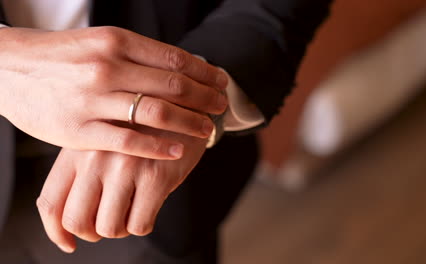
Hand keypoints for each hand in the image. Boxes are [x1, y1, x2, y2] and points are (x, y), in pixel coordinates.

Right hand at [0, 26, 226, 158]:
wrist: (8, 68)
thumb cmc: (61, 56)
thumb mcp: (99, 42)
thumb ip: (137, 54)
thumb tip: (178, 67)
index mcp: (116, 42)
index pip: (174, 59)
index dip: (204, 72)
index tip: (220, 81)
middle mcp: (108, 67)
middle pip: (173, 85)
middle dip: (205, 97)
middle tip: (222, 106)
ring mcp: (93, 100)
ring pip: (156, 113)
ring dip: (189, 122)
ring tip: (207, 130)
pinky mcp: (79, 130)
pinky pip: (128, 141)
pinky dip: (158, 147)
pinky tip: (177, 151)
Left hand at [36, 126, 206, 252]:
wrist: (181, 105)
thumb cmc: (140, 128)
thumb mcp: (102, 139)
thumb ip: (83, 171)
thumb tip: (70, 223)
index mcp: (77, 150)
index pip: (51, 202)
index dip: (56, 232)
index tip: (69, 243)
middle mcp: (95, 159)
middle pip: (76, 220)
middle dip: (92, 233)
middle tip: (109, 224)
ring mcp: (125, 167)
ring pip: (108, 227)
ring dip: (121, 229)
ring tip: (132, 213)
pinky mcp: (155, 176)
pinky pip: (139, 224)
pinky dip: (143, 224)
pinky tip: (150, 208)